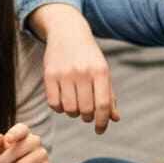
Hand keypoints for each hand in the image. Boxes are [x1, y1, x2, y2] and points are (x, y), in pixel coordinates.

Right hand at [34, 4, 120, 133]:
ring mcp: (64, 73)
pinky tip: (63, 100)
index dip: (102, 122)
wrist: (68, 31)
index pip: (102, 105)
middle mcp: (83, 72)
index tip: (100, 130)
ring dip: (73, 113)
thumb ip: (109, 95)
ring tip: (75, 105)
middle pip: (86, 110)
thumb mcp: (103, 72)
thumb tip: (114, 119)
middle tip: (86, 113)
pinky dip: (59, 108)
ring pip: (69, 109)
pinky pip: (54, 104)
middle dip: (87, 117)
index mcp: (100, 71)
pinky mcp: (49, 74)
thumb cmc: (89, 56)